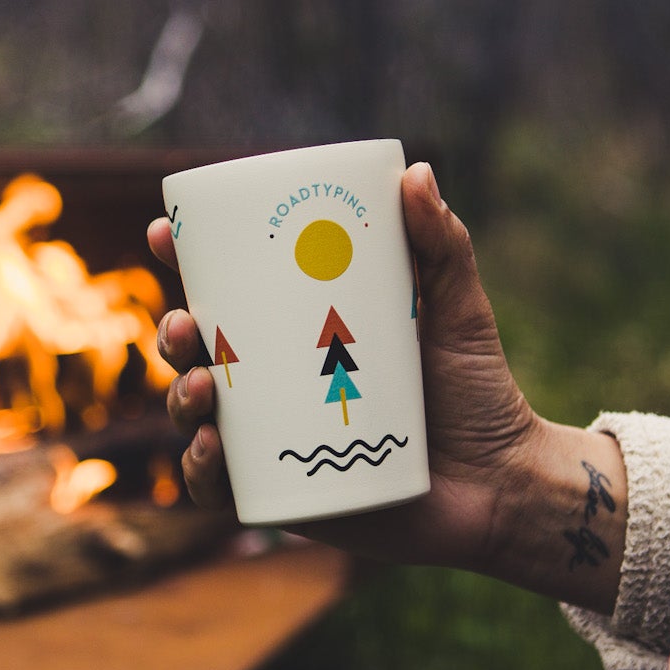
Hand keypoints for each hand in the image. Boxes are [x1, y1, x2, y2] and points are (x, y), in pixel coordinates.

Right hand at [147, 162, 626, 606]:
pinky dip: (199, 470)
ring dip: (178, 396)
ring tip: (198, 385)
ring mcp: (277, 441)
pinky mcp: (286, 498)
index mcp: (303, 332)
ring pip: (198, 416)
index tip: (165, 235)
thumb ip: (442, 244)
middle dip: (173, 334)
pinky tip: (209, 447)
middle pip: (198, 353)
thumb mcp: (458, 309)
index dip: (185, 263)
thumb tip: (416, 171)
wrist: (503, 484)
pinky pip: (221, 488)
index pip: (230, 293)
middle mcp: (280, 385)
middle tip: (188, 324)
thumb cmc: (479, 392)